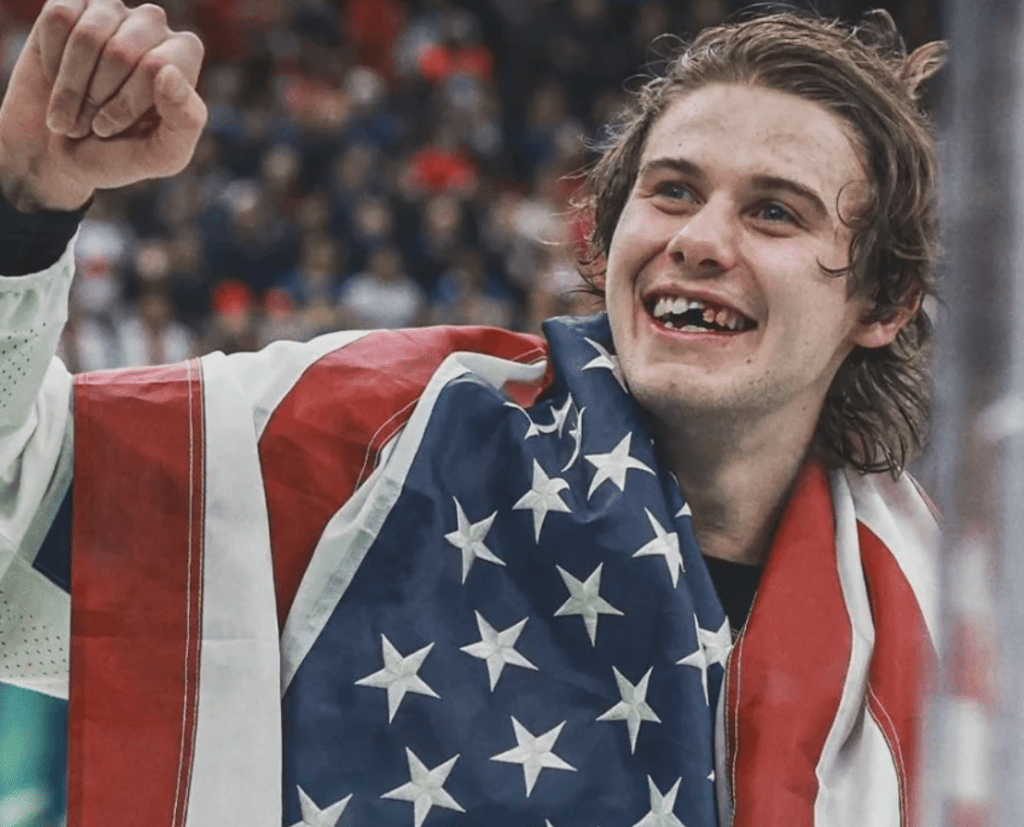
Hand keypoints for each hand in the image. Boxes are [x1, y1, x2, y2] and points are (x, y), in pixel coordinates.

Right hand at [0, 0, 205, 211]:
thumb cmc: (118, 156)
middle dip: (97, 98)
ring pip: (88, 36)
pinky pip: (59, 20)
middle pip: (121, 53)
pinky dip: (52, 59)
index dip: (127, 103)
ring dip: (71, 85)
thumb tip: (168, 71)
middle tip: (89, 123)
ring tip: (73, 109)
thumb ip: (185, 122)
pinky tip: (56, 75)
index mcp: (184, 56)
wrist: (56, 154)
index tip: (109, 127)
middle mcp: (153, 26)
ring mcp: (112, 11)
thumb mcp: (161, 156)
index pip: (157, 66)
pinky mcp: (70, 5)